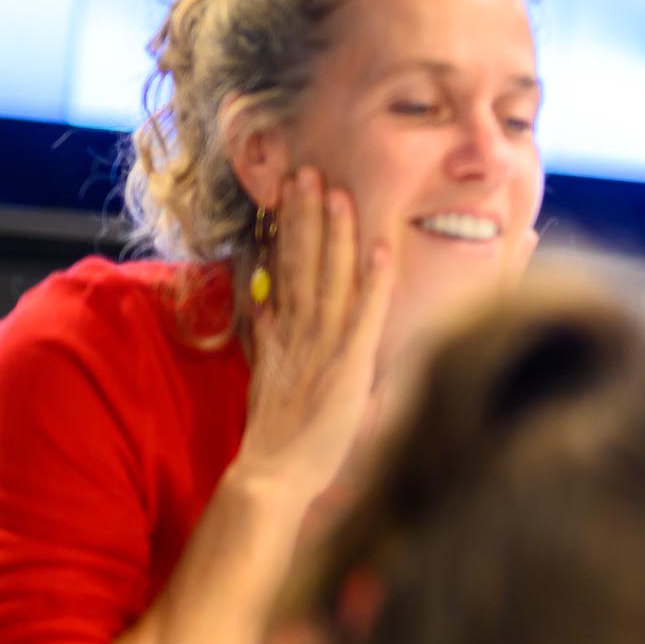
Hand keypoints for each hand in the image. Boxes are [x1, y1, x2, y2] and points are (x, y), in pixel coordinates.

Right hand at [230, 167, 397, 507]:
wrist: (274, 472)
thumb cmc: (282, 433)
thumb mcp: (270, 373)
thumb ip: (270, 336)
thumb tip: (264, 301)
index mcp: (286, 329)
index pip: (289, 266)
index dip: (292, 227)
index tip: (291, 189)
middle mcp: (302, 329)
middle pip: (304, 260)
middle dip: (307, 215)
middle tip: (307, 170)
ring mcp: (324, 345)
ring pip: (330, 276)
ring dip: (334, 233)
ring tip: (334, 191)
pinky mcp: (349, 366)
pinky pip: (364, 316)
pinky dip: (373, 283)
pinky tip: (380, 249)